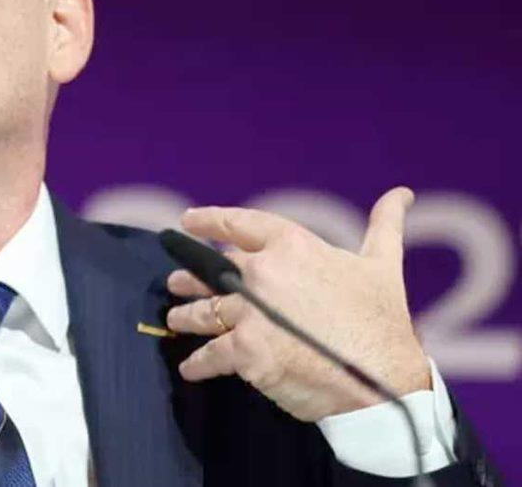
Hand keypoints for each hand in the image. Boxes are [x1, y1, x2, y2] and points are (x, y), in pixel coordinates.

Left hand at [164, 187, 430, 420]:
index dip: (210, 220)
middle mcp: (264, 273)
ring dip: (187, 316)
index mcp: (293, 246)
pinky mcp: (245, 350)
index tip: (187, 221)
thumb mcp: (383, 265)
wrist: (383, 382)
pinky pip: (211, 355)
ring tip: (175, 318)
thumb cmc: (383, 322)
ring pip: (205, 311)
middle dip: (192, 278)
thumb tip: (400, 194)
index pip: (240, 225)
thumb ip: (384, 227)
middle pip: (215, 271)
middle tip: (175, 283)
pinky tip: (190, 367)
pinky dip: (198, 363)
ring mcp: (251, 312)